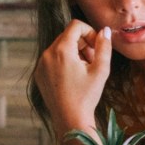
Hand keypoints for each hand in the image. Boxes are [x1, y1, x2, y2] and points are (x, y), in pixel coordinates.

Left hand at [34, 20, 112, 135]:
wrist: (70, 119)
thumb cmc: (87, 96)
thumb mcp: (101, 70)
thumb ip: (104, 47)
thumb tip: (105, 30)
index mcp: (62, 50)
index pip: (75, 25)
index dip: (90, 32)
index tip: (97, 47)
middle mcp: (47, 54)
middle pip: (67, 36)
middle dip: (83, 43)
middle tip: (93, 60)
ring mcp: (40, 64)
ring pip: (60, 47)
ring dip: (74, 53)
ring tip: (85, 70)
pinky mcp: (39, 74)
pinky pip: (52, 59)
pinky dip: (64, 62)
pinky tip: (74, 78)